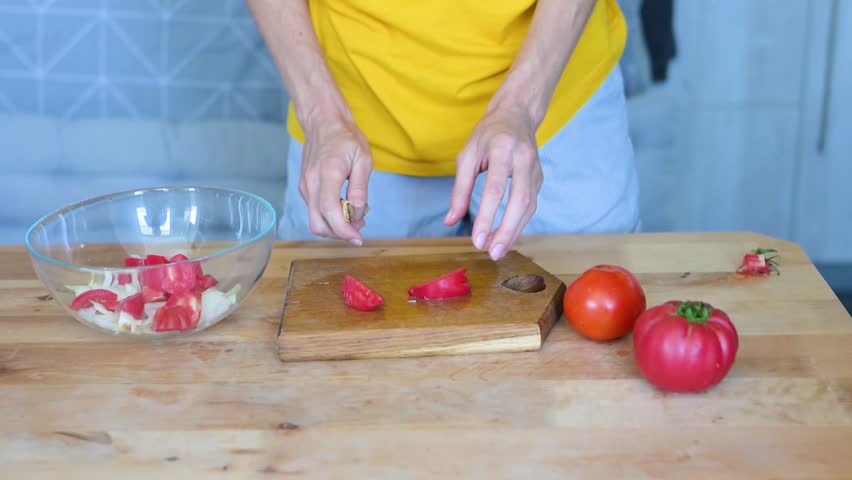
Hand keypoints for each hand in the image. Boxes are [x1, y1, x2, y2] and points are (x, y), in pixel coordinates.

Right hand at [300, 118, 371, 244]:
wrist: (323, 122)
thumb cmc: (346, 138)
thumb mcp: (363, 159)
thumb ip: (361, 188)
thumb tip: (358, 211)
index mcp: (328, 174)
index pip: (330, 211)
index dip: (344, 230)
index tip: (358, 238)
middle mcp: (311, 183)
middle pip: (318, 225)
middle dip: (339, 233)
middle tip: (359, 227)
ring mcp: (305, 186)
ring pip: (316, 220)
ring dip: (336, 225)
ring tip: (355, 212)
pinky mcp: (304, 188)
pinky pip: (315, 210)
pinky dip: (330, 215)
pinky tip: (345, 204)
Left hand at [444, 106, 542, 259]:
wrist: (516, 115)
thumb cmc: (487, 135)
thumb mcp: (467, 155)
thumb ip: (460, 189)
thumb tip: (450, 220)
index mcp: (503, 150)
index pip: (496, 190)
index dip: (487, 217)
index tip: (477, 240)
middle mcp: (523, 159)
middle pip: (519, 201)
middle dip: (507, 230)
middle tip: (492, 252)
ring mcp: (536, 169)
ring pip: (529, 206)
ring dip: (514, 231)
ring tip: (498, 250)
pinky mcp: (540, 178)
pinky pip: (531, 205)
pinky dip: (519, 223)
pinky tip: (507, 236)